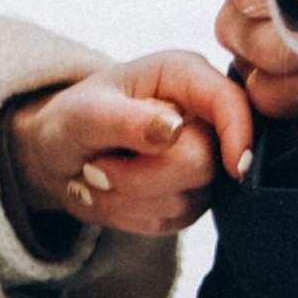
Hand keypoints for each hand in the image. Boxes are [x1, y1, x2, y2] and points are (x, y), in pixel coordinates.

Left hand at [7, 51, 250, 235]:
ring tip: (98, 176)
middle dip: (143, 177)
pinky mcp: (192, 196)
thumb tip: (174, 128)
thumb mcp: (84, 113)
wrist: (59, 156)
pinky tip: (112, 194)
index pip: (230, 102)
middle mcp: (202, 118)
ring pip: (188, 199)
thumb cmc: (72, 120)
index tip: (232, 167)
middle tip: (96, 168)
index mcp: (184, 77)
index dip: (238, 132)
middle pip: (205, 162)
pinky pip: (174, 221)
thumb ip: (126, 119)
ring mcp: (202, 161)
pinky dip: (132, 216)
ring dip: (129, 199)